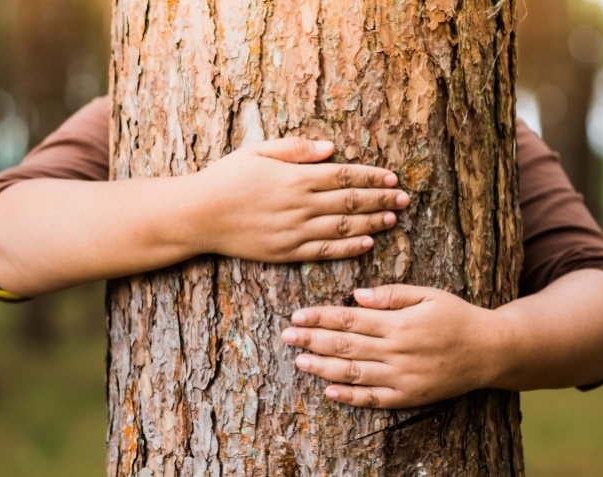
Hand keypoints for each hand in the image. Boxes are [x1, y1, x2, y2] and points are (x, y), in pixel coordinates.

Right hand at [192, 137, 409, 261]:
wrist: (197, 215)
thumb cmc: (225, 178)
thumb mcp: (258, 151)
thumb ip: (295, 149)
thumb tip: (331, 148)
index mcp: (295, 177)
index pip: (345, 175)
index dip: (372, 177)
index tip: (392, 177)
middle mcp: (299, 205)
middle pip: (351, 202)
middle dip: (381, 199)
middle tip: (405, 198)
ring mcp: (294, 231)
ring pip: (344, 228)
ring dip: (372, 223)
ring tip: (393, 218)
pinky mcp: (286, 252)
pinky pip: (325, 251)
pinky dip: (349, 248)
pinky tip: (367, 243)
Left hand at [281, 284, 500, 408]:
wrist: (490, 351)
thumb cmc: (457, 317)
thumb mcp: (429, 294)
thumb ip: (392, 295)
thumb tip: (356, 296)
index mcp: (399, 323)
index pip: (349, 318)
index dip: (320, 316)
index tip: (297, 314)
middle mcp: (397, 351)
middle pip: (345, 345)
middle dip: (312, 339)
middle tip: (286, 335)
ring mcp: (402, 377)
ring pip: (354, 373)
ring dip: (323, 368)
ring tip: (299, 361)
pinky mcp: (409, 397)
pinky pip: (374, 399)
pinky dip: (350, 397)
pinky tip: (328, 391)